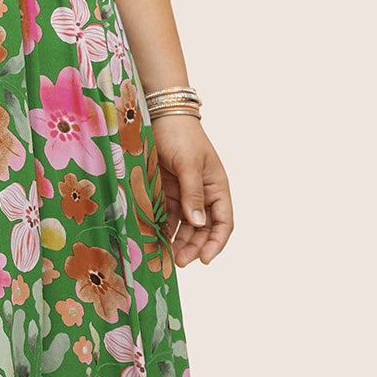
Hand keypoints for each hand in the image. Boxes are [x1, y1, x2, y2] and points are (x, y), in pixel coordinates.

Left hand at [152, 114, 232, 266]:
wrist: (158, 115)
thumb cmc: (180, 135)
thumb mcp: (189, 163)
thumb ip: (192, 193)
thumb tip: (198, 223)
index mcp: (216, 187)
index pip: (223, 222)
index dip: (216, 242)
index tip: (205, 259)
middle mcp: (202, 194)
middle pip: (202, 229)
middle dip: (193, 247)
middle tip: (179, 261)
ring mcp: (182, 194)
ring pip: (183, 227)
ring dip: (177, 242)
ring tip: (165, 257)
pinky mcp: (163, 192)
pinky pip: (164, 216)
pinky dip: (160, 229)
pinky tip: (153, 240)